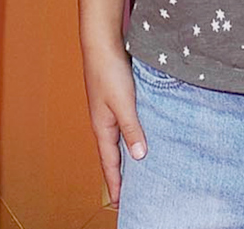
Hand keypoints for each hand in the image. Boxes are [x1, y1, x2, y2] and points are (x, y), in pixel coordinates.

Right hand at [80, 43, 145, 205]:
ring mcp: (109, 109)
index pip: (109, 163)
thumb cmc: (108, 71)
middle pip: (112, 154)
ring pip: (119, 138)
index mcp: (102, 127)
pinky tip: (142, 132)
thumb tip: (139, 156)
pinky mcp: (116, 97)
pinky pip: (124, 123)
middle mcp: (104, 121)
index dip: (115, 183)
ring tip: (138, 168)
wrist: (101, 41)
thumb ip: (131, 128)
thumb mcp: (123, 102)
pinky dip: (131, 134)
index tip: (120, 203)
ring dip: (126, 153)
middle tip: (128, 192)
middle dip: (120, 173)